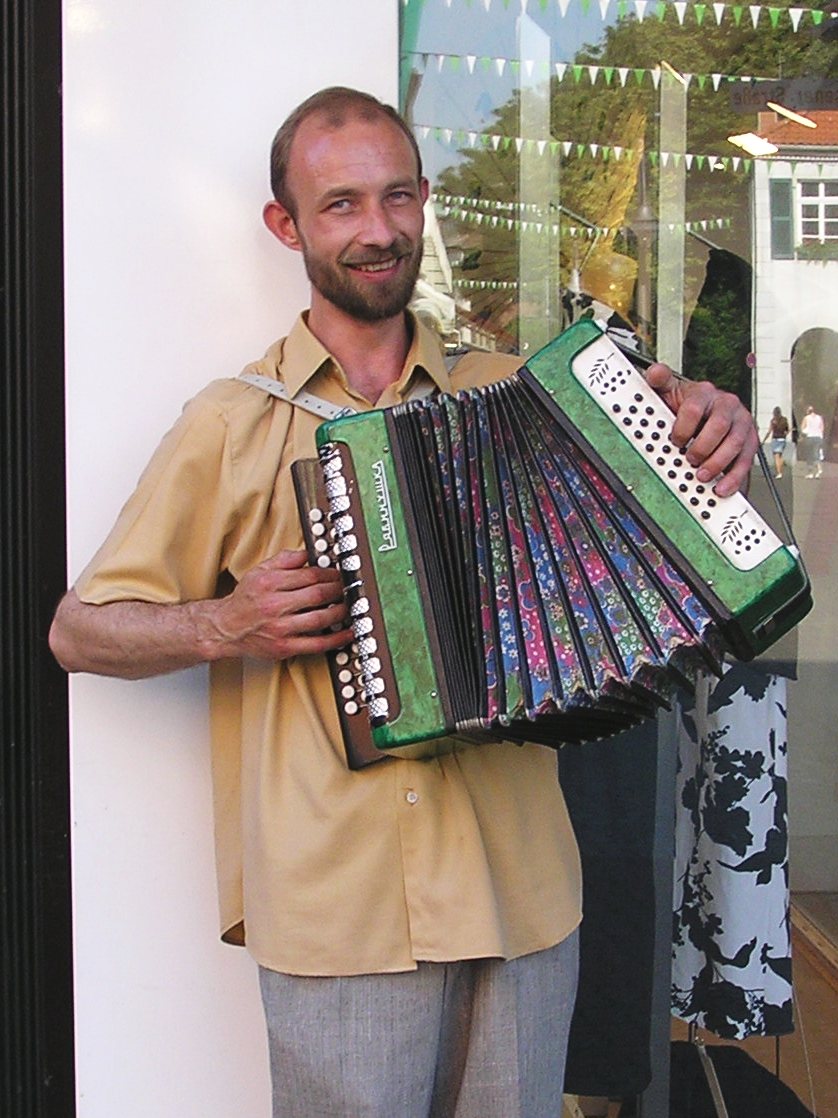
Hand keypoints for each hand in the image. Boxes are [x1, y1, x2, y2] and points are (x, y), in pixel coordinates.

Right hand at [209, 549, 351, 660]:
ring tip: (350, 606)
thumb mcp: (259, 571)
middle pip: (318, 594)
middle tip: (349, 588)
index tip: (339, 574)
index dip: (330, 573)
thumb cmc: (245, 600)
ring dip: (341, 611)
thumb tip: (307, 554)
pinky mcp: (284, 647)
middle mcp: (274, 606)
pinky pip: (317, 644)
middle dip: (339, 589)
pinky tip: (348, 633)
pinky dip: (336, 639)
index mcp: (269, 584)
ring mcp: (280, 628)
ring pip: (321, 618)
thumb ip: (284, 560)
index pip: (309, 575)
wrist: (225, 628)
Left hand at [644, 364, 758, 496]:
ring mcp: (740, 422)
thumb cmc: (686, 404)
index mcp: (704, 393)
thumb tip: (655, 372)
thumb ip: (660, 381)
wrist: (706, 410)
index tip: (675, 440)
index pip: (694, 408)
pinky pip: (746, 460)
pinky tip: (723, 487)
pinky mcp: (749, 440)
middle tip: (690, 460)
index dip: (683, 427)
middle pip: (718, 426)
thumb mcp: (670, 390)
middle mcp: (726, 405)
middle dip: (702, 447)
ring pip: (735, 443)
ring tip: (703, 476)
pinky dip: (734, 477)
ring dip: (718, 463)